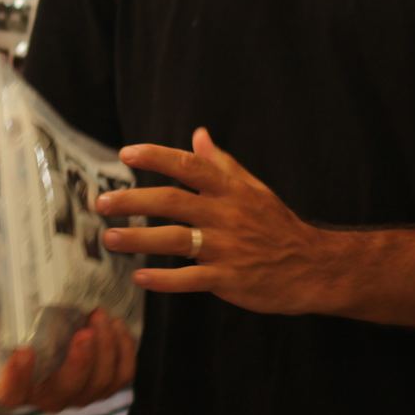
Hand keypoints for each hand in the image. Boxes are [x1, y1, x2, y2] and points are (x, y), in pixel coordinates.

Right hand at [0, 308, 134, 412]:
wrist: (51, 327)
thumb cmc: (24, 323)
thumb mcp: (7, 315)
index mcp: (16, 386)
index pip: (11, 393)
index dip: (17, 378)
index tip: (23, 351)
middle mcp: (47, 397)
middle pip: (65, 391)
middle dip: (79, 362)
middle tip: (85, 332)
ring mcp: (80, 394)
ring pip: (98, 384)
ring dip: (105, 350)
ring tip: (101, 315)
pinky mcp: (106, 383)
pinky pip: (122, 376)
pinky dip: (123, 351)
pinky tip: (116, 324)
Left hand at [97, 128, 330, 315]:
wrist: (313, 266)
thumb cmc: (277, 225)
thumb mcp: (253, 188)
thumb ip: (222, 164)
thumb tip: (198, 134)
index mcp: (231, 190)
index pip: (189, 166)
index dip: (156, 157)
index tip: (126, 154)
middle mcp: (226, 215)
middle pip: (172, 202)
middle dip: (133, 200)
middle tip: (101, 203)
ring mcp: (227, 248)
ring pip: (175, 240)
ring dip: (139, 239)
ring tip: (110, 238)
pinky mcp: (229, 279)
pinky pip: (189, 279)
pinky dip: (163, 279)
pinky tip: (140, 277)